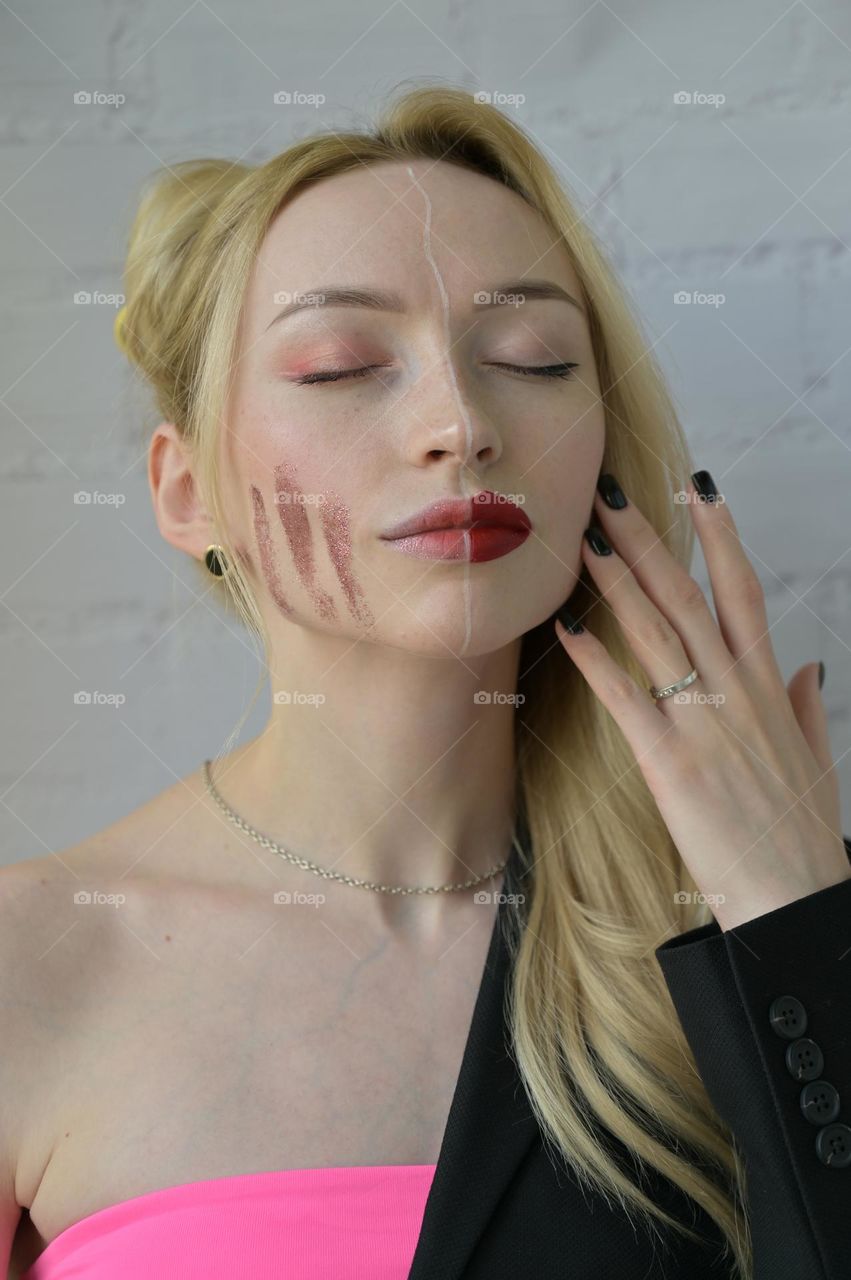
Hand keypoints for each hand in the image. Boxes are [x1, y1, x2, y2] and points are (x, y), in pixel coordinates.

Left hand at [554, 470, 848, 931]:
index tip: (698, 490)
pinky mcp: (671, 764)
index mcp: (767, 687)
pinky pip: (626, 699)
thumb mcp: (816, 760)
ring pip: (656, 634)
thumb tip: (805, 667)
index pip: (743, 592)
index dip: (720, 536)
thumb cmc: (800, 834)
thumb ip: (805, 707)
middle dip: (648, 540)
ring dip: (616, 581)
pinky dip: (595, 659)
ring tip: (583, 538)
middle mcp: (736, 692)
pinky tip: (567, 625)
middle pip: (688, 598)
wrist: (796, 900)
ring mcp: (704, 724)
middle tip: (611, 492)